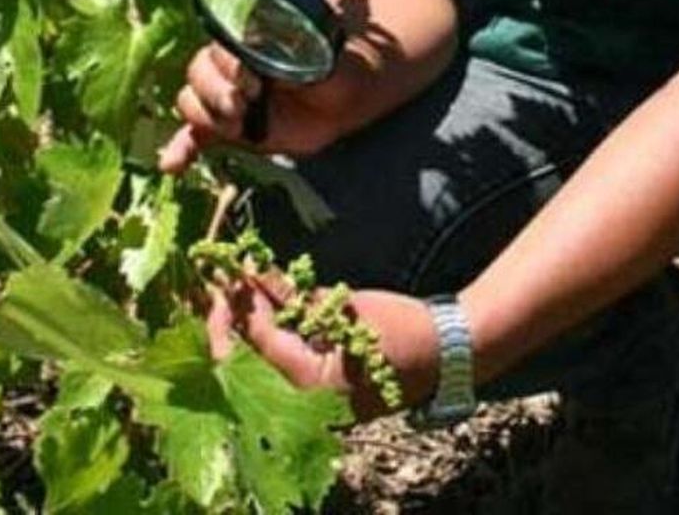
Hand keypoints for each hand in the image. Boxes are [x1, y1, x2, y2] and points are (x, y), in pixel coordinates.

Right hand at [158, 43, 344, 172]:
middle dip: (215, 94)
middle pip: (196, 75)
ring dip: (206, 119)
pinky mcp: (227, 128)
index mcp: (245, 42)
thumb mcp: (317, 57)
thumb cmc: (330, 69)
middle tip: (242, 108)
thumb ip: (295, 54)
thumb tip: (278, 53)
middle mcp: (228, 68)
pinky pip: (193, 136)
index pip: (218, 50)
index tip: (254, 84)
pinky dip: (181, 149)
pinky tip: (172, 164)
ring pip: (192, 103)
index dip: (229, 68)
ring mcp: (225, 99)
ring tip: (237, 129)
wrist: (342, 99)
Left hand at [208, 278, 440, 422]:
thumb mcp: (344, 308)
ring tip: (246, 288)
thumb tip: (252, 277)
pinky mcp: (325, 395)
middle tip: (228, 282)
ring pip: (268, 362)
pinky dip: (280, 338)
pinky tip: (274, 308)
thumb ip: (295, 298)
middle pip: (253, 359)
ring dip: (256, 327)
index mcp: (310, 385)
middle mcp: (306, 404)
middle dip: (237, 320)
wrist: (450, 353)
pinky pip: (290, 366)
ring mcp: (315, 404)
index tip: (229, 273)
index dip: (239, 304)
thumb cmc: (402, 328)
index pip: (258, 341)